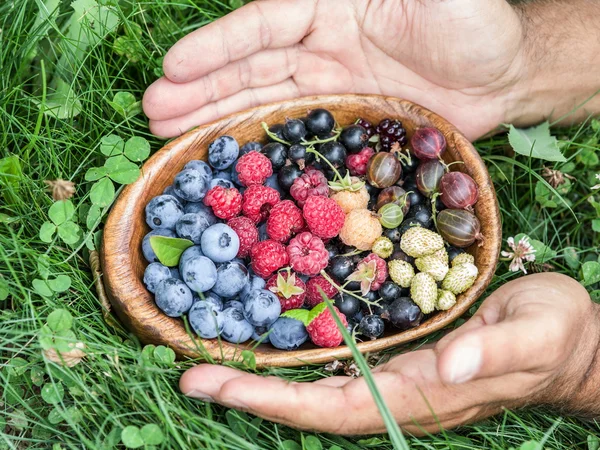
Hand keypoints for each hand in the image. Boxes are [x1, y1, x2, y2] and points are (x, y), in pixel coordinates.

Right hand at [143, 0, 526, 140]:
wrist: (505, 76)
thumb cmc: (476, 24)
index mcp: (330, 5)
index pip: (264, 24)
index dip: (218, 46)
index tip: (173, 66)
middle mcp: (321, 44)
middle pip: (250, 65)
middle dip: (200, 87)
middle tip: (152, 110)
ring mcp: (329, 85)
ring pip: (261, 99)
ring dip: (214, 115)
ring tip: (169, 132)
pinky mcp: (344, 120)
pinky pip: (292, 132)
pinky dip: (258, 140)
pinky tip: (227, 154)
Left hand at [180, 273, 598, 434]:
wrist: (568, 343)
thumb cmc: (554, 334)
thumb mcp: (533, 333)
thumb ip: (492, 352)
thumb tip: (445, 364)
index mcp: (423, 392)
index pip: (336, 407)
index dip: (276, 401)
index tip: (218, 385)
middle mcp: (398, 391)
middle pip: (312, 403)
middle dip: (251, 390)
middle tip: (191, 372)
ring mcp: (396, 376)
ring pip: (318, 386)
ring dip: (265, 376)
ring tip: (211, 359)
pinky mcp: (399, 356)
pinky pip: (338, 364)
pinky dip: (297, 358)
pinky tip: (272, 341)